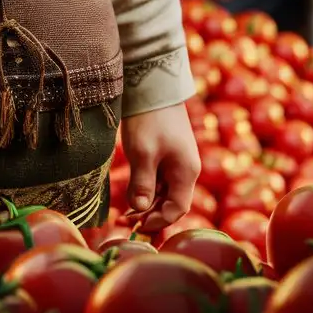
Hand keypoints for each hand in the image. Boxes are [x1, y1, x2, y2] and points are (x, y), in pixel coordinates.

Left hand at [121, 102, 200, 234]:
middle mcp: (187, 168)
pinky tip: (134, 193)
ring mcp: (178, 160)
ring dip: (149, 203)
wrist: (153, 86)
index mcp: (186, 172)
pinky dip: (149, 188)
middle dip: (152, 215)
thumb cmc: (149, 119)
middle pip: (173, 202)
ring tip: (126, 213)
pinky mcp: (168, 151)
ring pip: (166, 191)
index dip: (158, 221)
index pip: (178, 209)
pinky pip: (162, 178)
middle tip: (126, 222)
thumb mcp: (143, 153)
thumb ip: (143, 184)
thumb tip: (140, 210)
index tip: (136, 227)